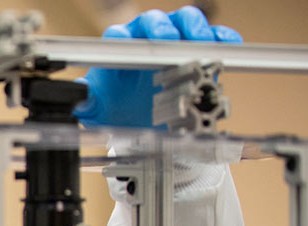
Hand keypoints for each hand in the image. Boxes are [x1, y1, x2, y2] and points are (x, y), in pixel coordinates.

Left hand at [73, 6, 242, 127]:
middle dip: (161, 29)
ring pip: (185, 20)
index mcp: (119, 47)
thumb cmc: (117, 109)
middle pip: (155, 21)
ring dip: (194, 27)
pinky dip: (222, 36)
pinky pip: (215, 35)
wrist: (141, 122)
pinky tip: (228, 44)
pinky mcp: (200, 49)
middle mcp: (147, 38)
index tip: (129, 44)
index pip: (119, 33)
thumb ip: (88, 101)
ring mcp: (175, 40)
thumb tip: (80, 98)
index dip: (124, 36)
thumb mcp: (97, 109)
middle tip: (168, 40)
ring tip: (199, 40)